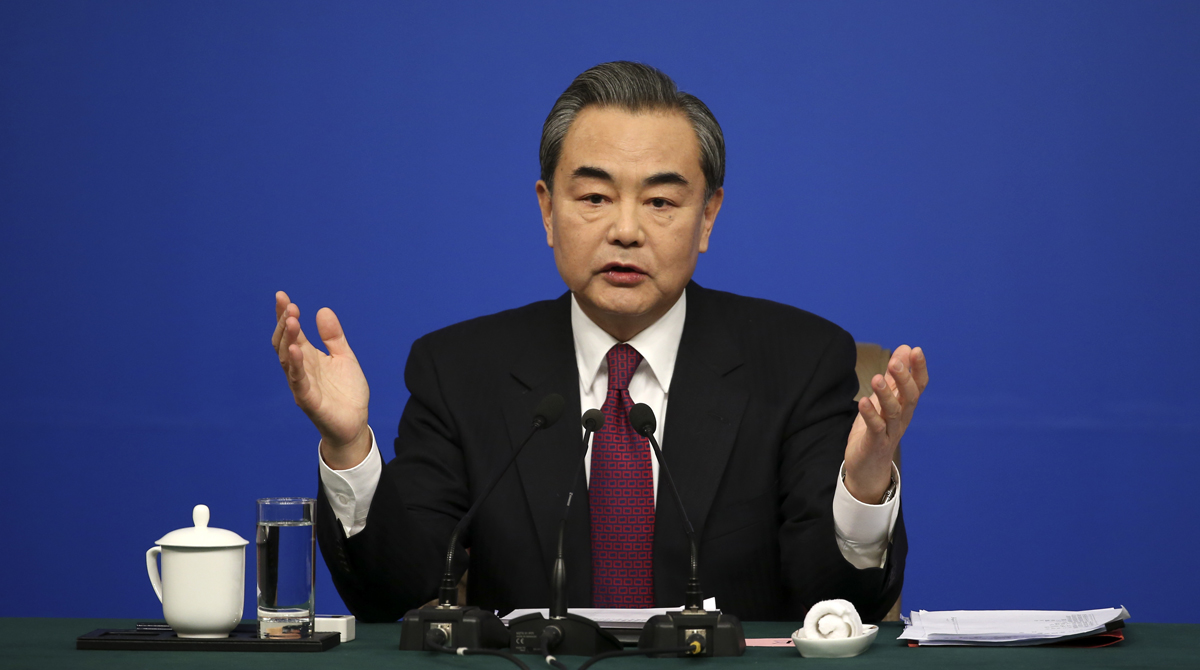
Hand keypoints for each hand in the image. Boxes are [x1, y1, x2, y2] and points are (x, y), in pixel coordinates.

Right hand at [272, 291, 370, 468]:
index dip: (285, 314)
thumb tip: (323, 310)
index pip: (292, 332)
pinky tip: (295, 349)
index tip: (282, 295)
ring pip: (287, 360)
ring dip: (288, 339)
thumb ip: (334, 336)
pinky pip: (298, 381)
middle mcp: (301, 369)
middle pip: (285, 342)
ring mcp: (302, 384)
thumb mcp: (344, 357)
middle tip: (288, 305)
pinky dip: (295, 365)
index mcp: (309, 357)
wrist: (355, 423)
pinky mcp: (308, 400)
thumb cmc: (346, 392)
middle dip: (285, 323)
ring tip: (291, 321)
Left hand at [843, 345, 927, 503]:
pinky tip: (863, 401)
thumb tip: (904, 349)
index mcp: (905, 407)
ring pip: (893, 412)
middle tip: (895, 362)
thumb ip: (893, 376)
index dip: (919, 369)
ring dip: (886, 394)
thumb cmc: (877, 430)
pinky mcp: (876, 443)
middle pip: (909, 397)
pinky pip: (875, 428)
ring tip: (876, 378)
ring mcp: (890, 432)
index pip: (918, 386)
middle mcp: (902, 418)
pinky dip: (871, 414)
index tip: (916, 351)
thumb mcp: (884, 400)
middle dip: (904, 379)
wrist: (868, 467)